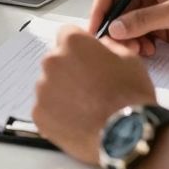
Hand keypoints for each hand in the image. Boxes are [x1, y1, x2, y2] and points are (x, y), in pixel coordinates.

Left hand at [32, 26, 156, 164]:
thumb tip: (100, 47)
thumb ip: (107, 47)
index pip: (66, 33)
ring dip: (62, 91)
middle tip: (88, 86)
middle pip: (56, 60)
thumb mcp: (128, 58)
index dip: (79, 46)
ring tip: (84, 107)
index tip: (86, 58)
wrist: (125, 134)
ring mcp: (43, 89)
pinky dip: (56, 113)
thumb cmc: (129, 95)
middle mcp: (52, 62)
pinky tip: (76, 120)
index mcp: (73, 43)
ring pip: (49, 85)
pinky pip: (45, 108)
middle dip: (69, 69)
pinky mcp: (39, 114)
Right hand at [90, 0, 168, 55]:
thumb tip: (115, 28)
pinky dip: (138, 45)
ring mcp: (153, 10)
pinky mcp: (160, 27)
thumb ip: (144, 20)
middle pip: (116, 9)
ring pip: (125, 26)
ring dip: (126, 40)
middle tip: (117, 47)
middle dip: (114, 29)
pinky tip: (149, 51)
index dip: (100, 8)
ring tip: (137, 51)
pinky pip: (138, 36)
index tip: (96, 29)